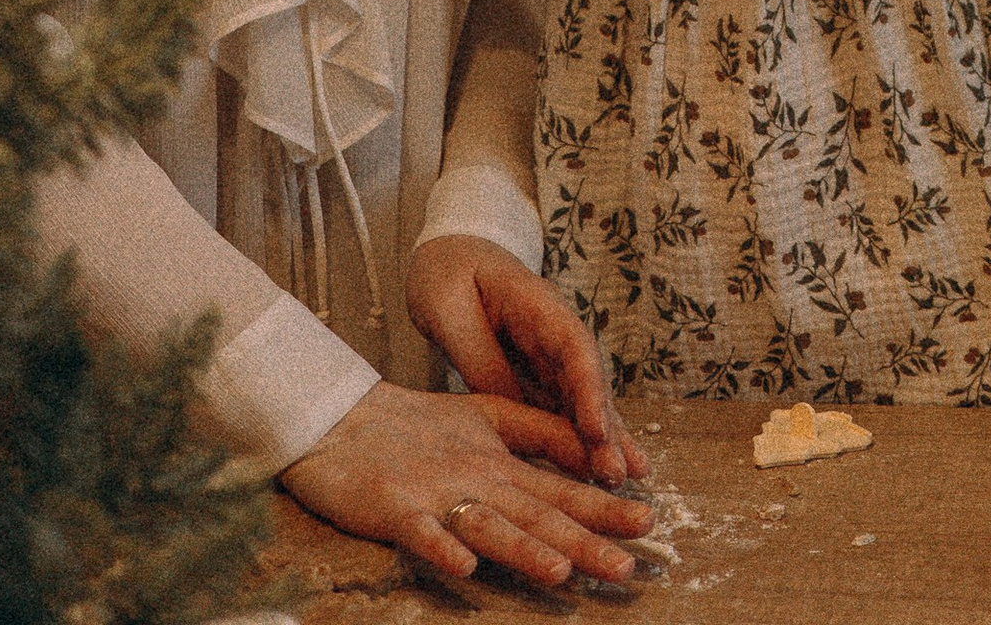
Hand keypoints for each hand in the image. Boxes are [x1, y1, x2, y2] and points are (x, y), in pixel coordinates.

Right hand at [279, 376, 651, 592]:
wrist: (341, 420)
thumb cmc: (415, 426)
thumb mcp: (484, 419)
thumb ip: (537, 433)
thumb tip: (591, 453)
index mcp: (499, 460)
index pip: (560, 488)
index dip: (604, 506)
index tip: (649, 522)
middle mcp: (476, 477)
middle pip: (536, 513)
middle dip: (584, 539)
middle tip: (627, 565)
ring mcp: (436, 493)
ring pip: (487, 524)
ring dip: (524, 549)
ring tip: (561, 572)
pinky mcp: (394, 508)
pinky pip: (420, 533)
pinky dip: (442, 548)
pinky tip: (465, 569)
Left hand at [403, 235, 644, 493]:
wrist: (448, 253)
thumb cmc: (446, 274)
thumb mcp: (450, 311)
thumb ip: (481, 358)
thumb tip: (512, 411)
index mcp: (535, 303)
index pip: (573, 346)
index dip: (589, 390)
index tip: (597, 433)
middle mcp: (553, 329)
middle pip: (587, 379)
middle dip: (605, 426)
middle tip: (619, 476)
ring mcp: (548, 351)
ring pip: (581, 397)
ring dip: (603, 437)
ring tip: (627, 481)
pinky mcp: (536, 372)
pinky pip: (561, 406)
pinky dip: (580, 436)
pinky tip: (599, 466)